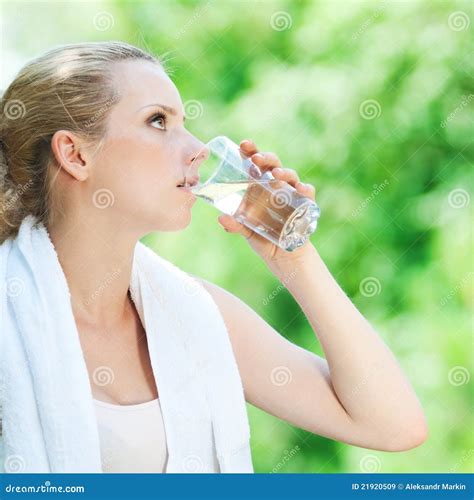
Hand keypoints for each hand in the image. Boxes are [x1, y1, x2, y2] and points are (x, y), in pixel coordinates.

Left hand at [217, 138, 317, 266]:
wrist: (282, 255)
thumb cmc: (262, 237)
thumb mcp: (246, 231)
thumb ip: (235, 225)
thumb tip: (221, 218)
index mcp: (259, 185)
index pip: (256, 163)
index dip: (251, 151)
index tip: (244, 145)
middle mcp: (276, 186)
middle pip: (273, 164)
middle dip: (266, 158)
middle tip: (257, 159)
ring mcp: (291, 194)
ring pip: (290, 176)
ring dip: (284, 172)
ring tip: (275, 174)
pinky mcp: (304, 206)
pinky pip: (308, 193)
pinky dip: (306, 189)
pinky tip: (301, 189)